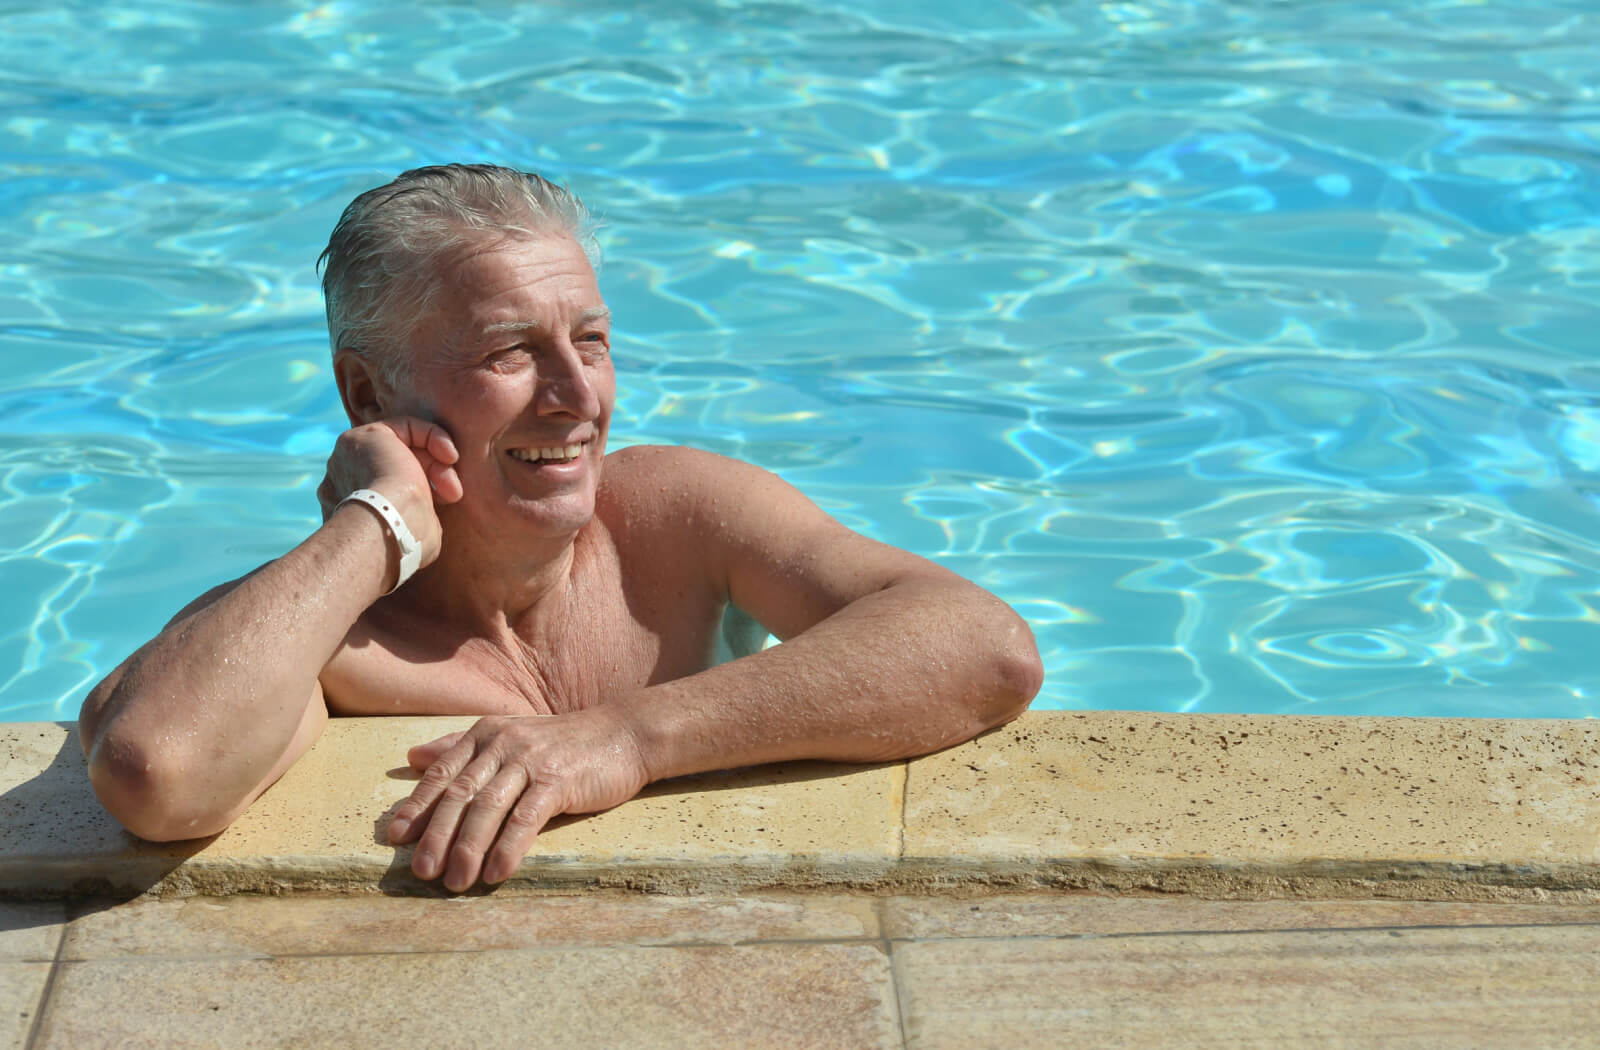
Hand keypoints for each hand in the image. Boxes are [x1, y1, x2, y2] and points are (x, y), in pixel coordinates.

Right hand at [316, 417, 461, 567]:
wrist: (387, 529)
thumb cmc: (404, 541)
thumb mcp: (415, 533)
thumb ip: (416, 520)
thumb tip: (427, 522)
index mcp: (352, 506)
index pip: (391, 486)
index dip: (425, 490)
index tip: (447, 502)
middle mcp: (344, 480)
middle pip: (397, 465)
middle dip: (432, 477)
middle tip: (454, 495)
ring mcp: (350, 457)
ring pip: (401, 447)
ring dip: (434, 462)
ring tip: (453, 484)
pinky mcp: (362, 436)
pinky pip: (404, 426)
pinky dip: (431, 436)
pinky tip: (450, 455)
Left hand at [386, 707, 651, 890]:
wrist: (624, 734)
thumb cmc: (564, 743)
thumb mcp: (510, 736)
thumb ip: (462, 746)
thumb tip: (414, 758)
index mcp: (487, 733)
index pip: (443, 773)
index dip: (417, 806)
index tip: (395, 838)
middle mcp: (504, 743)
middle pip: (460, 794)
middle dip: (436, 836)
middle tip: (421, 872)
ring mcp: (531, 760)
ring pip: (488, 808)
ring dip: (467, 849)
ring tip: (455, 882)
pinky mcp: (558, 780)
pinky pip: (525, 818)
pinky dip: (508, 848)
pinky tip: (497, 873)